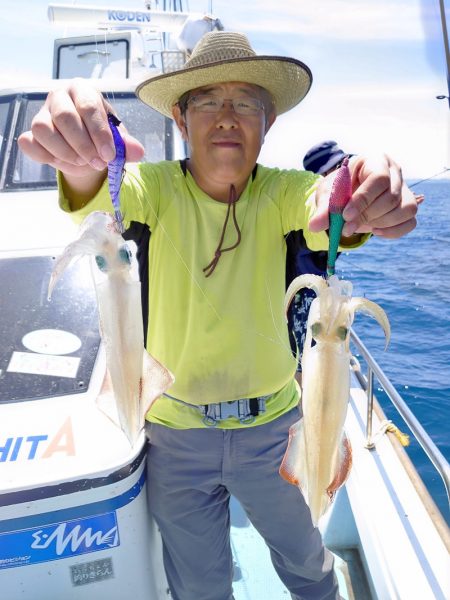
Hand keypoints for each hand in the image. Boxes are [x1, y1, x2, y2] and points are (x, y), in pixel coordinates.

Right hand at [18, 78, 144, 177]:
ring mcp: (41, 114)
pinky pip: (29, 142)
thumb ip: (126, 145)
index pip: (88, 106)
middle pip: (64, 116)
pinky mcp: (30, 133)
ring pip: (43, 129)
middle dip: (83, 144)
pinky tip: (62, 162)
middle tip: (97, 162)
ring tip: (82, 162)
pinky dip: (44, 156)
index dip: (99, 133)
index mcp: (82, 91)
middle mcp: (59, 97)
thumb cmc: (101, 138)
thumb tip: (138, 151)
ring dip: (65, 152)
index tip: (109, 155)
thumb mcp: (117, 140)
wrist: (86, 151)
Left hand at [309, 154, 417, 238]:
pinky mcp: (408, 206)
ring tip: (359, 226)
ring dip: (380, 224)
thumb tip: (315, 226)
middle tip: (346, 228)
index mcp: (375, 160)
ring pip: (405, 209)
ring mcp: (405, 189)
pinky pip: (410, 222)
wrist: (347, 195)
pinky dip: (393, 231)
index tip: (346, 215)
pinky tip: (375, 230)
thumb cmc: (339, 189)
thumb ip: (324, 208)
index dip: (363, 199)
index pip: (378, 178)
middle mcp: (395, 172)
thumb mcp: (328, 194)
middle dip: (367, 216)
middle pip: (391, 197)